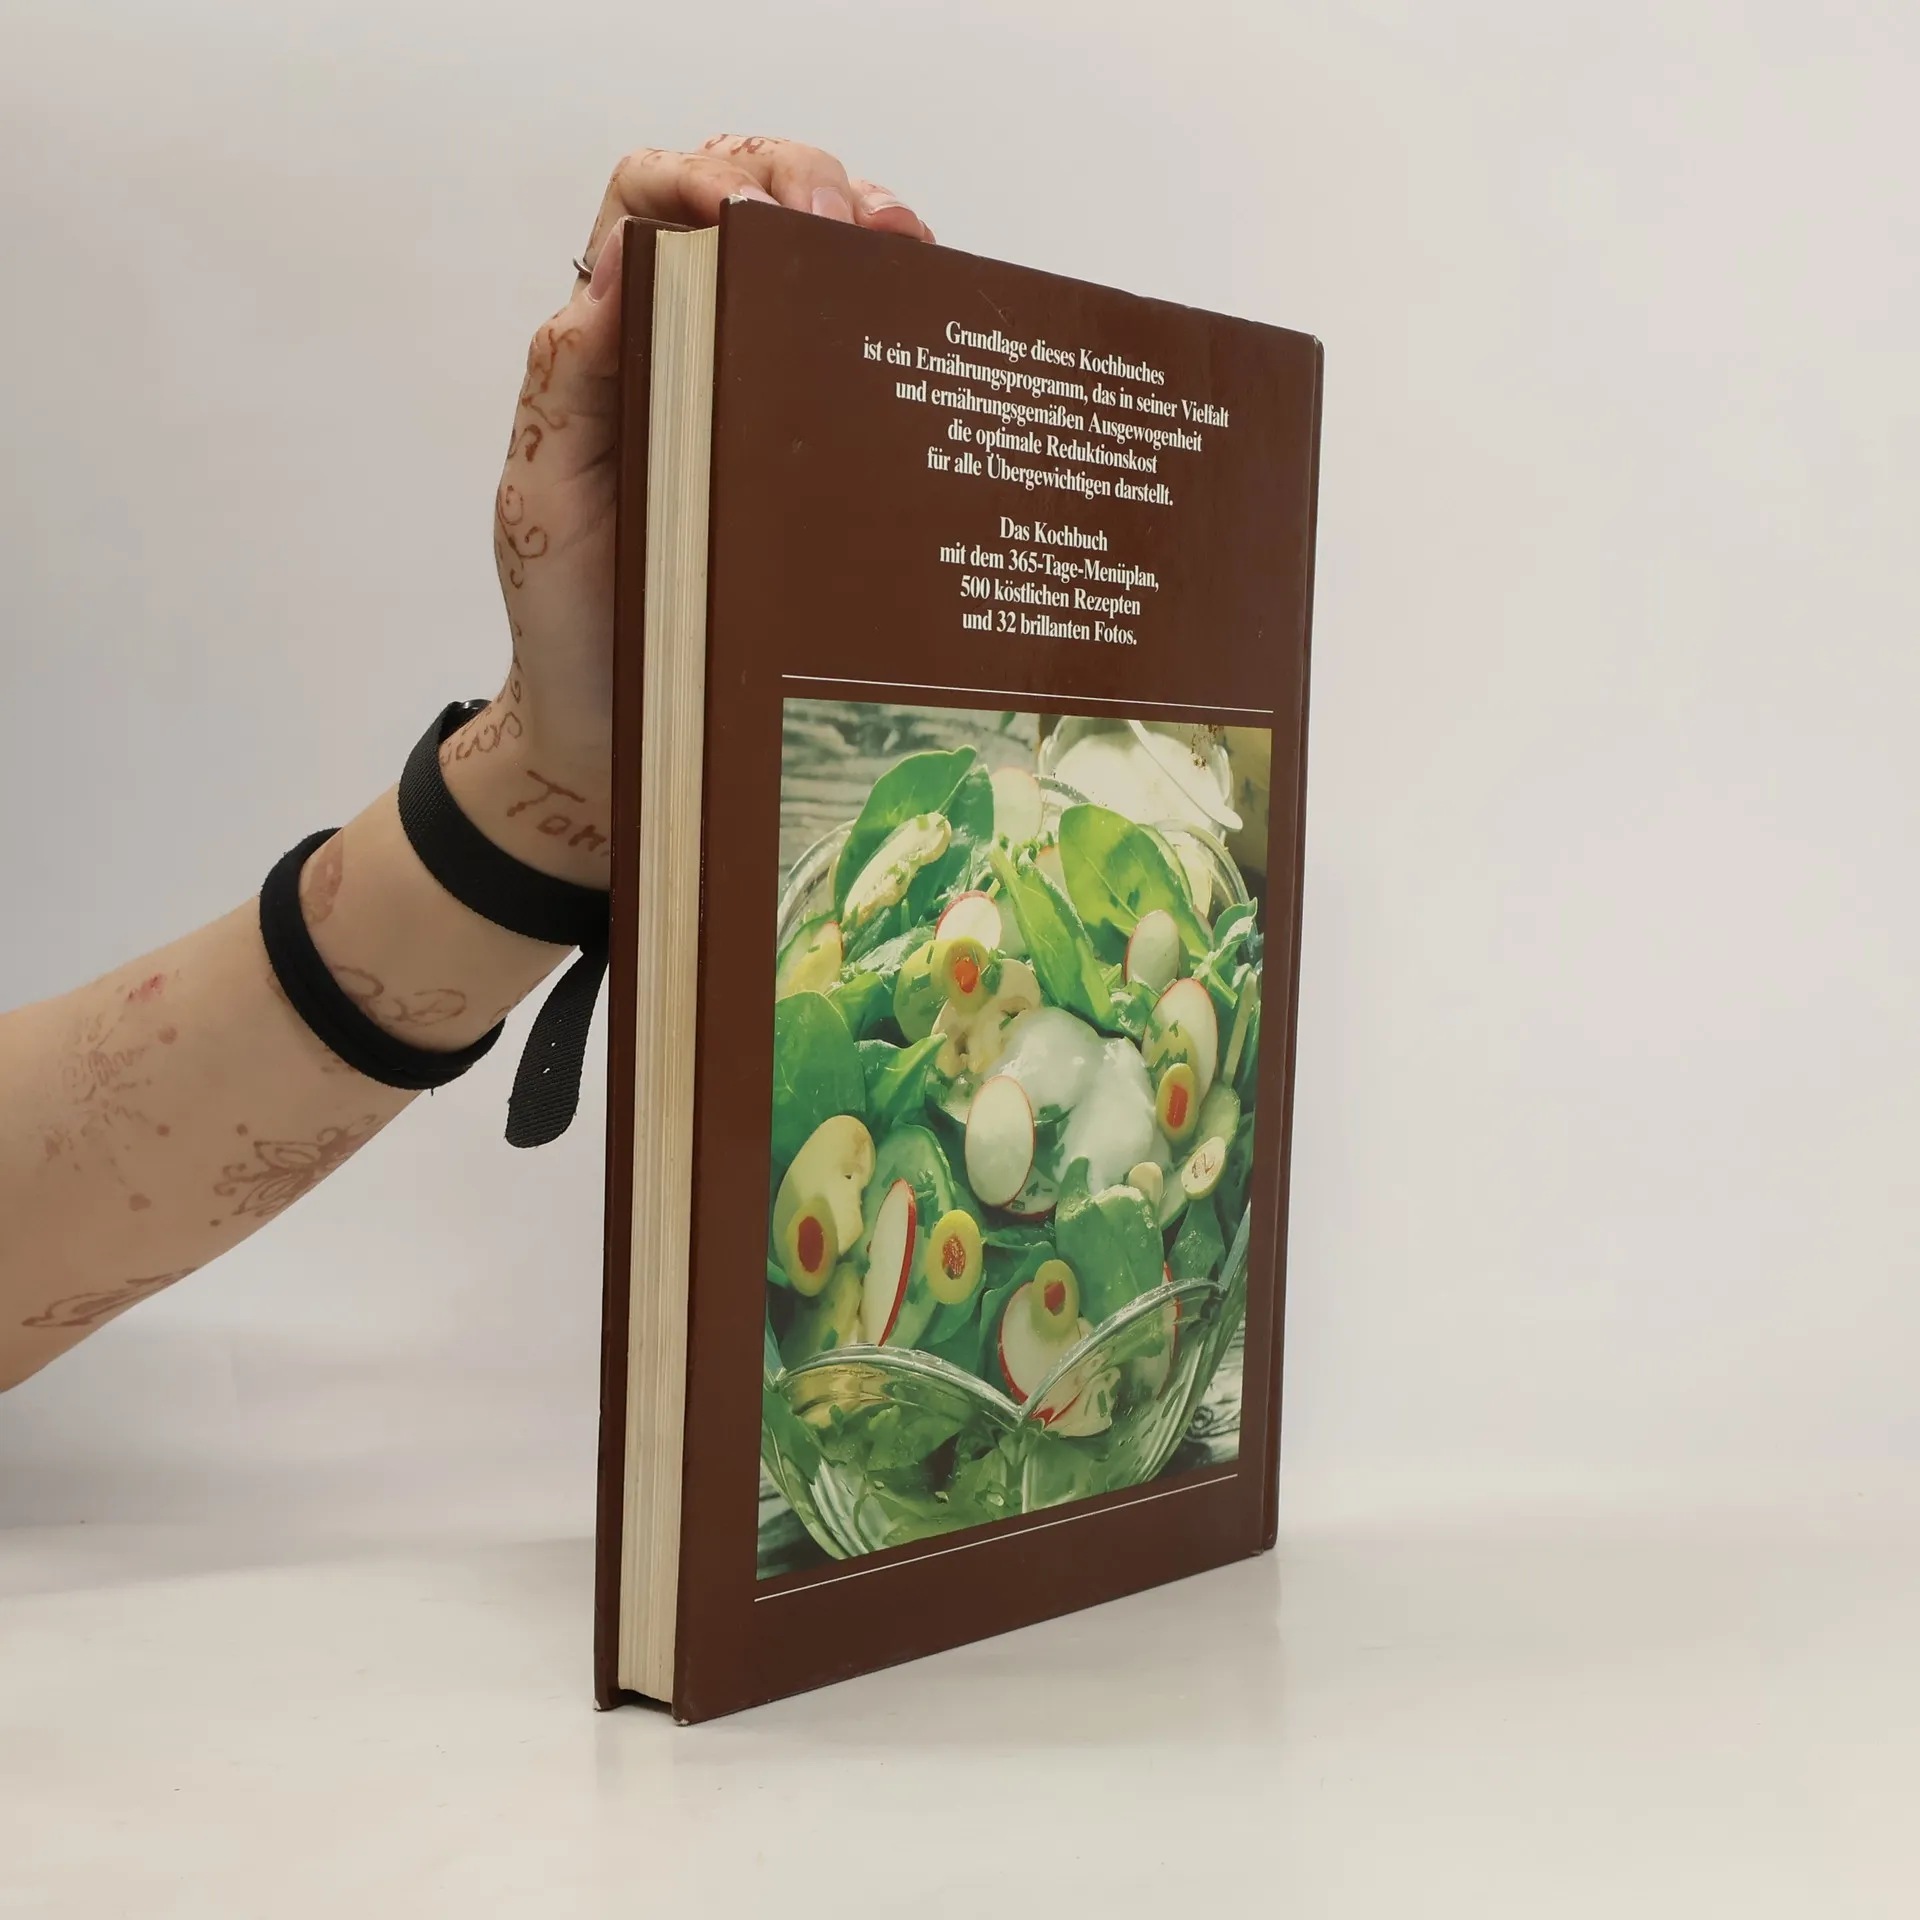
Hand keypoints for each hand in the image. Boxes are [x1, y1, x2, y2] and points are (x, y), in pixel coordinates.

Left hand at [450, 136, 934, 877]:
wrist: (618, 729)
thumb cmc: (575, 619)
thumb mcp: (547, 500)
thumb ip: (569, 387)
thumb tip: (614, 267)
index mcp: (615, 345)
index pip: (647, 203)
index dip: (698, 178)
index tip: (742, 216)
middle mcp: (690, 350)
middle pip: (746, 205)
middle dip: (800, 180)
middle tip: (848, 221)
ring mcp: (758, 395)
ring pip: (813, 266)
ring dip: (864, 228)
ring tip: (907, 243)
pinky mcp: (812, 454)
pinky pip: (855, 359)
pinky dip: (897, 313)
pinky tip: (930, 308)